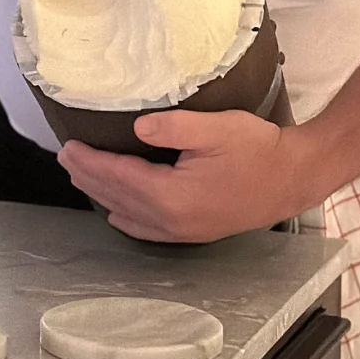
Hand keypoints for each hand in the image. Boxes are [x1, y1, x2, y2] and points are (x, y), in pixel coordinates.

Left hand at [58, 109, 309, 242]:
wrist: (294, 178)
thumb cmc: (257, 148)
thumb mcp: (215, 128)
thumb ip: (172, 126)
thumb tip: (136, 127)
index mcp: (171, 195)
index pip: (118, 176)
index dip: (90, 162)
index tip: (68, 147)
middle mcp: (171, 220)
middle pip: (117, 197)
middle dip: (88, 177)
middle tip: (65, 158)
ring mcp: (183, 231)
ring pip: (129, 214)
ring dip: (103, 195)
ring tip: (81, 177)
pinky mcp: (195, 232)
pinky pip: (148, 229)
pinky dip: (126, 217)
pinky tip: (117, 212)